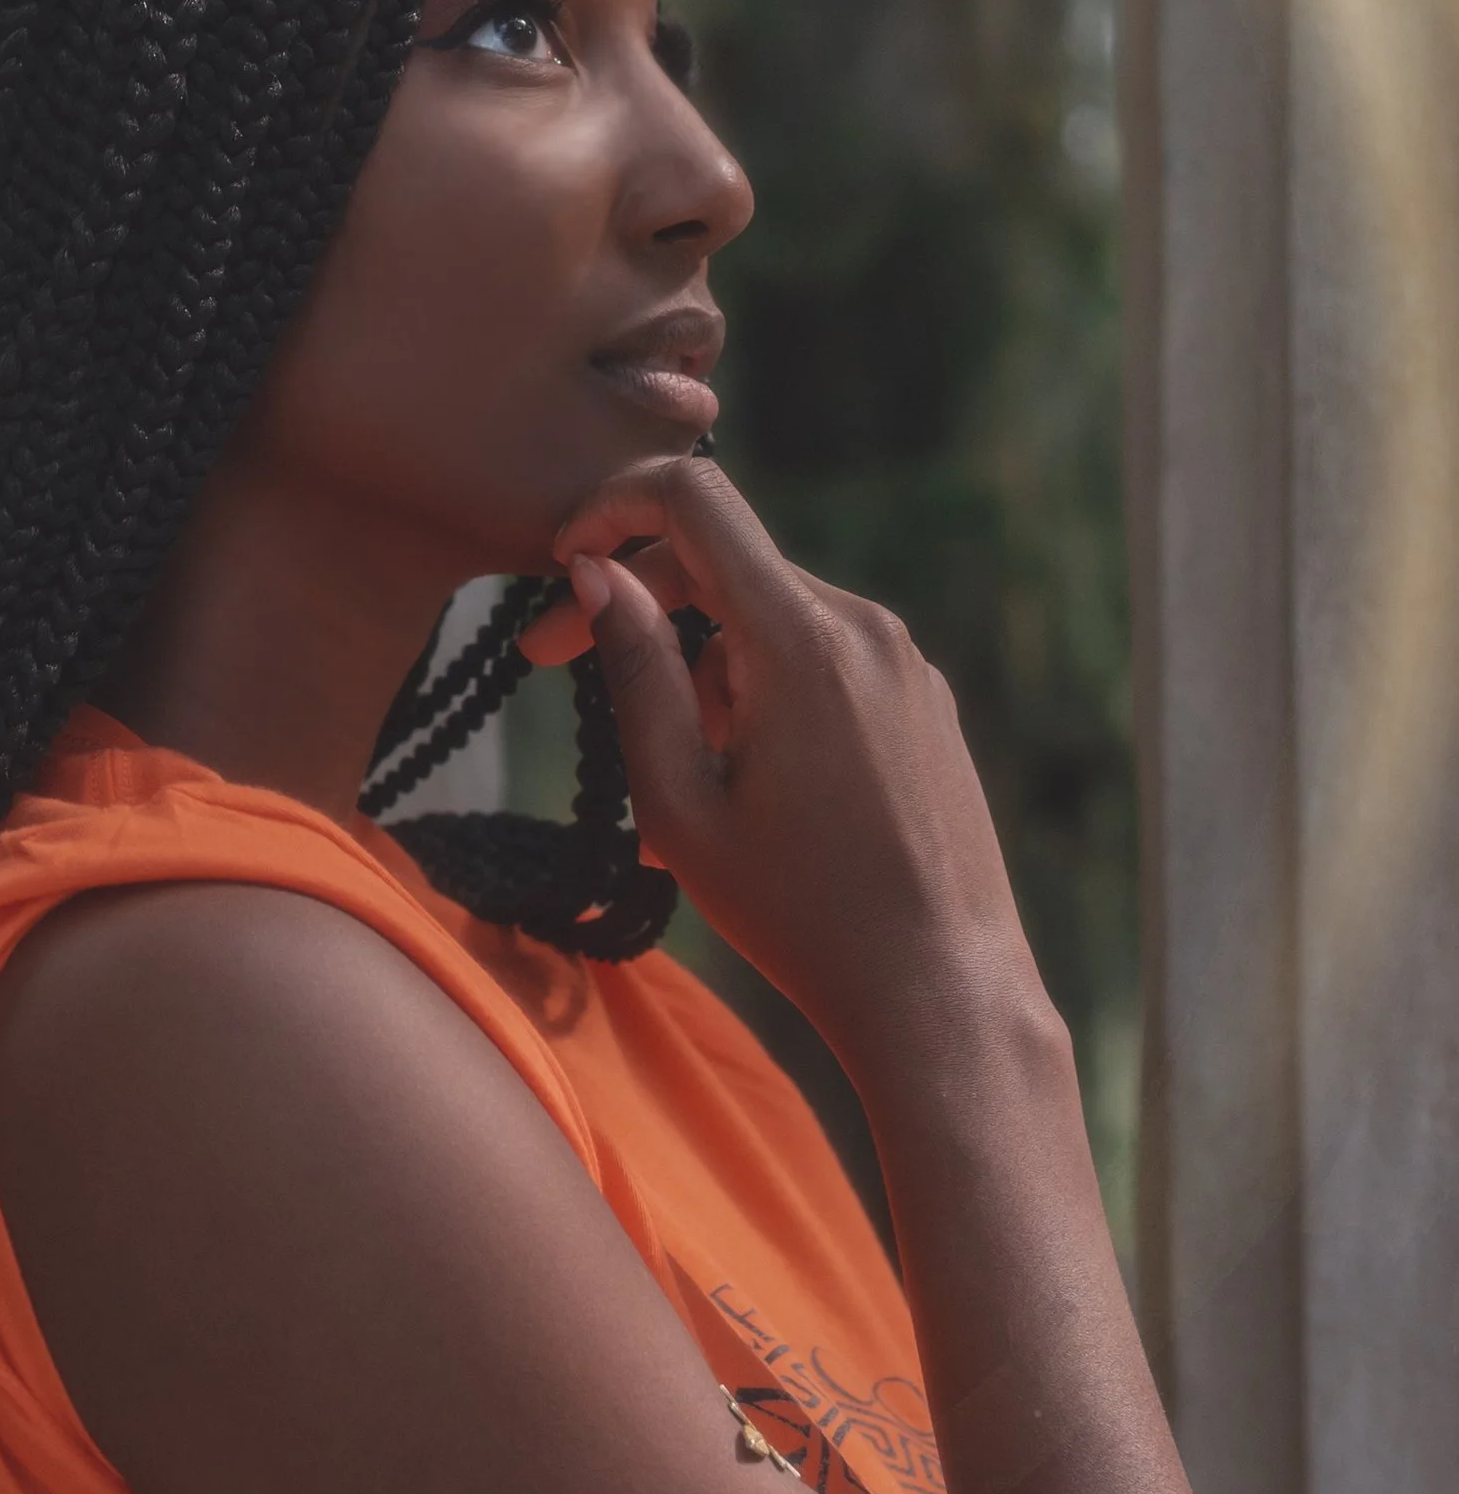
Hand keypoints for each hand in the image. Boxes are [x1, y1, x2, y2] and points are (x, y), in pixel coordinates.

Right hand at [522, 454, 1032, 1071]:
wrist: (941, 993)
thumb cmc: (801, 913)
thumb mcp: (681, 803)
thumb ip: (635, 673)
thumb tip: (597, 574)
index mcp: (800, 640)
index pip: (695, 499)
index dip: (611, 506)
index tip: (560, 562)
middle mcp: (864, 627)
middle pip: (724, 562)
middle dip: (634, 602)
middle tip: (551, 666)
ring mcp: (904, 663)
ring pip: (768, 617)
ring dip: (697, 664)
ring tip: (672, 784)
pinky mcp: (923, 702)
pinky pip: (820, 659)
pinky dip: (759, 689)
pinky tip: (740, 784)